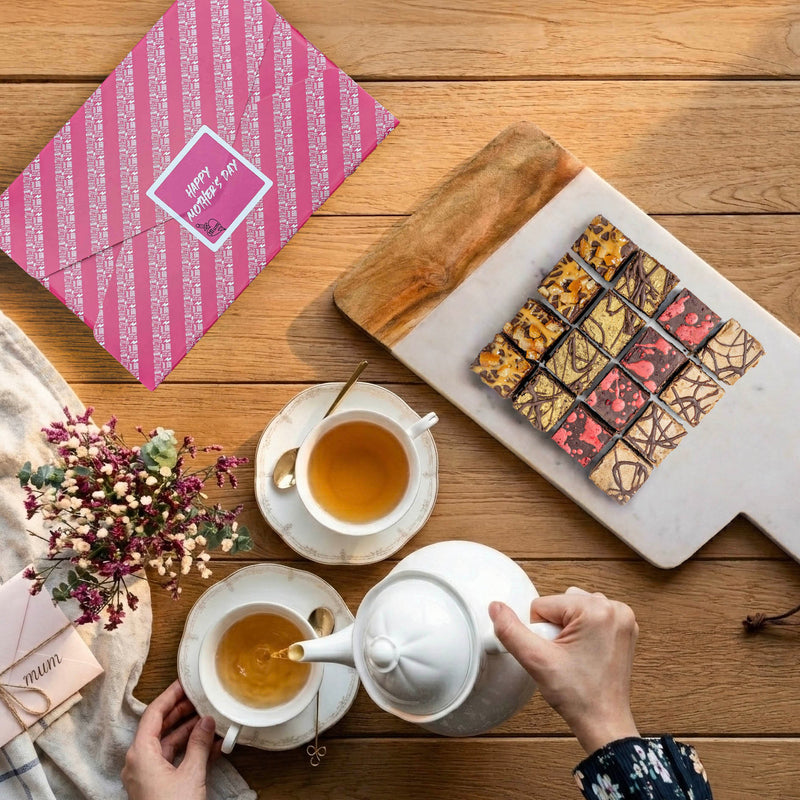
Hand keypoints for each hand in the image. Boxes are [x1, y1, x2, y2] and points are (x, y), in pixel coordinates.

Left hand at [122, 680, 220, 799]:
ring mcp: (147, 775)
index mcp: (140, 753)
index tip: (184, 683)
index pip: (153, 714)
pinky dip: (189, 750)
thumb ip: (198, 743)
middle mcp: (139, 762)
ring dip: (189, 732)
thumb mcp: (191, 773)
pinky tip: (209, 744)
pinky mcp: (157, 786)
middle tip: (200, 698)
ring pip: (168, 743)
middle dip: (182, 713)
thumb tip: (206, 721)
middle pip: (159, 727)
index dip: (170, 696)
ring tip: (210, 719)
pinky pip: (172, 760)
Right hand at [490, 587, 639, 753]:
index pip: (544, 604)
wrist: (603, 723)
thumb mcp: (536, 660)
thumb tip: (496, 608)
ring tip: (575, 656)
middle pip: (561, 604)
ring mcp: (623, 618)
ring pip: (574, 608)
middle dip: (555, 629)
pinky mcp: (624, 628)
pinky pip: (591, 616)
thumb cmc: (579, 697)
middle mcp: (615, 609)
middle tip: (565, 657)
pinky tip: (585, 654)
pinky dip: (583, 631)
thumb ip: (511, 630)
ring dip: (568, 628)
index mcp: (597, 610)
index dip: (541, 632)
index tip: (556, 654)